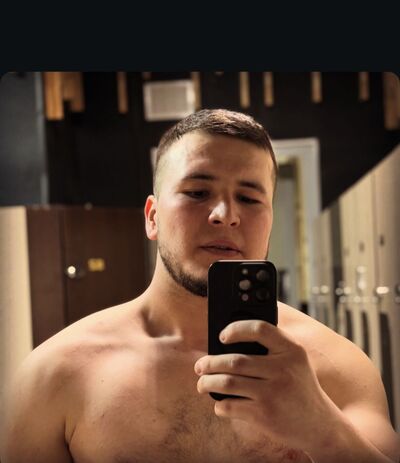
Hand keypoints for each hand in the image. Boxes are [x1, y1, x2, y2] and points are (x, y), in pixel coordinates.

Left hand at [194, 319, 335, 451]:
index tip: (222, 336)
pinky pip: (231, 406)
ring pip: (227, 383)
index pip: (260, 329)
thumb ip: (272, 347)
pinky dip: (219, 405)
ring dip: (207, 383)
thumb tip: (228, 341)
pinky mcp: (265, 415)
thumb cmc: (299, 386)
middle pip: (235, 361)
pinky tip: (219, 404)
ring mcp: (274, 393)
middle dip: (210, 363)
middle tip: (200, 366)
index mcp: (291, 350)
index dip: (236, 329)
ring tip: (202, 383)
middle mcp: (283, 369)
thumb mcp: (295, 361)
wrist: (321, 425)